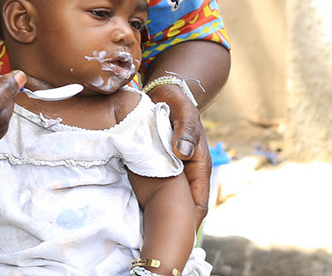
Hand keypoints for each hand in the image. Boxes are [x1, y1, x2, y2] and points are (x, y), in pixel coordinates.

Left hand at [146, 82, 210, 222]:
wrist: (167, 93)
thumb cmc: (179, 103)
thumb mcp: (184, 113)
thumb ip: (185, 131)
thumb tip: (184, 153)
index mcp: (198, 166)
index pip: (198, 203)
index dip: (189, 221)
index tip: (177, 235)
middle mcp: (187, 172)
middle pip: (184, 207)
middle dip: (173, 223)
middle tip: (156, 239)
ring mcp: (174, 170)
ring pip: (169, 198)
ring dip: (159, 212)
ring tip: (144, 229)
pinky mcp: (159, 164)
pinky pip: (156, 186)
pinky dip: (148, 197)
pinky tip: (133, 207)